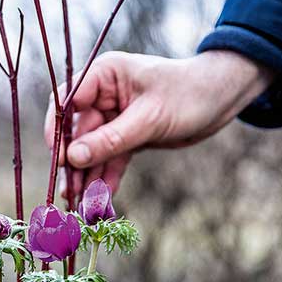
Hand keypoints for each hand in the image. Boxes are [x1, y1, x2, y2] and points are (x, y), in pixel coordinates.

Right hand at [44, 50, 272, 194]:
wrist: (222, 99)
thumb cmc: (189, 94)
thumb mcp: (149, 118)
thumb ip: (110, 139)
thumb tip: (72, 158)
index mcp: (104, 76)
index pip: (67, 102)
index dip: (58, 130)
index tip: (60, 158)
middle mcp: (103, 95)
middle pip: (76, 132)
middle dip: (74, 164)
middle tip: (70, 193)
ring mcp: (113, 116)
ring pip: (91, 150)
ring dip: (87, 177)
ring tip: (82, 205)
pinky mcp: (126, 135)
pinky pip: (110, 159)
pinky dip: (106, 178)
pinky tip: (101, 201)